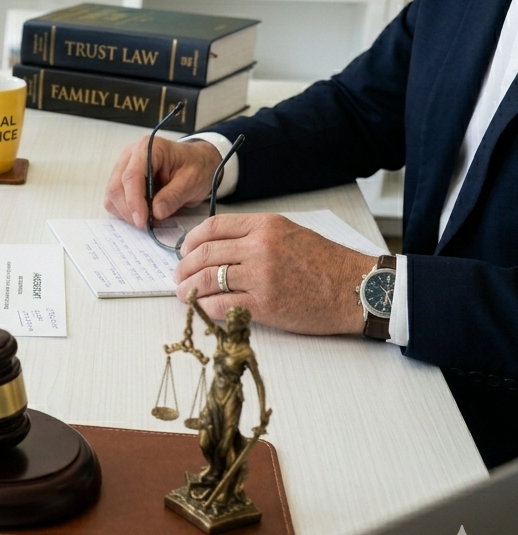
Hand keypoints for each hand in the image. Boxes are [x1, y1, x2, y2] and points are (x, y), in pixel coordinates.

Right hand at [103, 135, 222, 227]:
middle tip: (146, 225)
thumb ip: (174, 196)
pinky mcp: (120, 179)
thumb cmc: (196, 167)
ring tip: (146, 219)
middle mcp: (130, 155)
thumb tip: (155, 213)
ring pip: (112, 195)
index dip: (134, 201)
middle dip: (129, 210)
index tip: (142, 221)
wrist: (197, 163)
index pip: (132, 176)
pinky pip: (113, 199)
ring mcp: (123, 166)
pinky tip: (141, 213)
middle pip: (116, 186)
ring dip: (125, 212)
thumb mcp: (193, 181)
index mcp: (149, 148)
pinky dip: (124, 211)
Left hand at [173, 214, 375, 334]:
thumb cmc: (327, 263)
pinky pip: (221, 304)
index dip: (191, 241)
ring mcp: (260, 275)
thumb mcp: (291, 233)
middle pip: (204, 253)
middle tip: (178, 276)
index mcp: (265, 225)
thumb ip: (256, 235)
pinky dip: (205, 307)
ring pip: (208, 278)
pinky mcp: (264, 304)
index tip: (184, 251)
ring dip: (188, 288)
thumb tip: (220, 246)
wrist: (357, 288)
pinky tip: (201, 309)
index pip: (212, 227)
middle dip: (184, 267)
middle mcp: (259, 246)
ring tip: (183, 293)